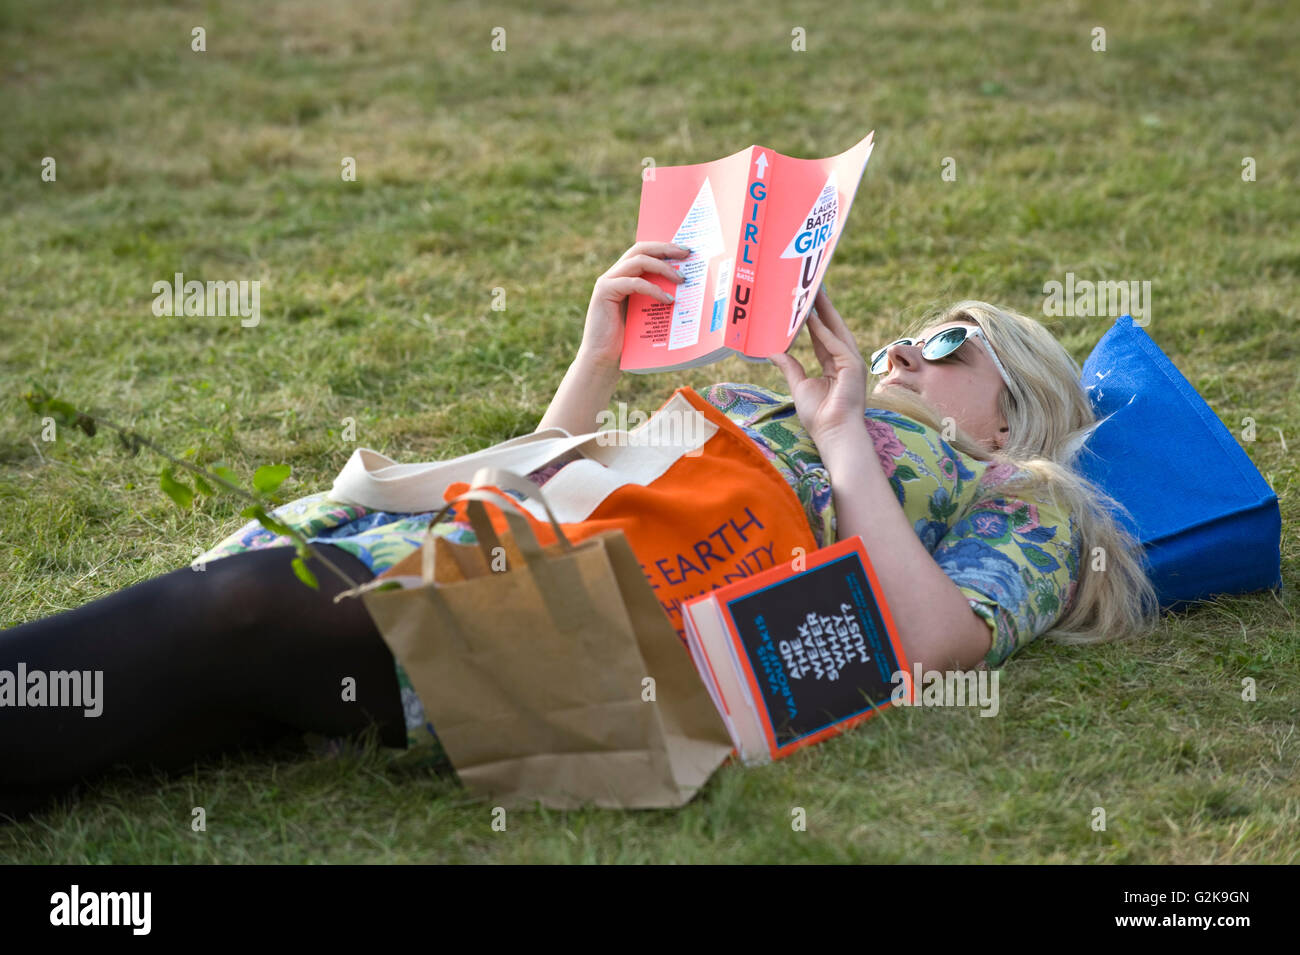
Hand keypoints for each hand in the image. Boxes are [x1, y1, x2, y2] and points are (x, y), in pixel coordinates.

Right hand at [577, 240, 689, 370]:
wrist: (603, 359)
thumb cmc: (627, 340)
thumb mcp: (647, 313)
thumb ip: (657, 297)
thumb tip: (686, 287)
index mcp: (624, 276)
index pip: (644, 252)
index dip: (664, 248)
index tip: (686, 251)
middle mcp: (614, 274)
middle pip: (641, 248)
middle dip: (666, 248)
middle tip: (687, 253)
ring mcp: (608, 281)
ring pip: (638, 261)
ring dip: (663, 267)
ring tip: (681, 279)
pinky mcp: (605, 291)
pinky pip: (634, 282)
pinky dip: (653, 289)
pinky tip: (668, 300)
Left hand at [767, 286, 868, 449]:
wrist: (833, 434)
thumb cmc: (819, 416)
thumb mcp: (799, 385)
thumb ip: (790, 366)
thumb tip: (773, 351)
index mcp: (835, 366)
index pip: (823, 337)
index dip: (815, 320)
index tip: (806, 303)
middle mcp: (845, 361)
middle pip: (833, 328)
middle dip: (823, 308)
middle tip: (813, 286)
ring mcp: (852, 363)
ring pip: (837, 330)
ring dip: (826, 311)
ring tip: (815, 292)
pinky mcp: (853, 367)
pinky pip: (835, 343)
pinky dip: (823, 330)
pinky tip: (812, 317)